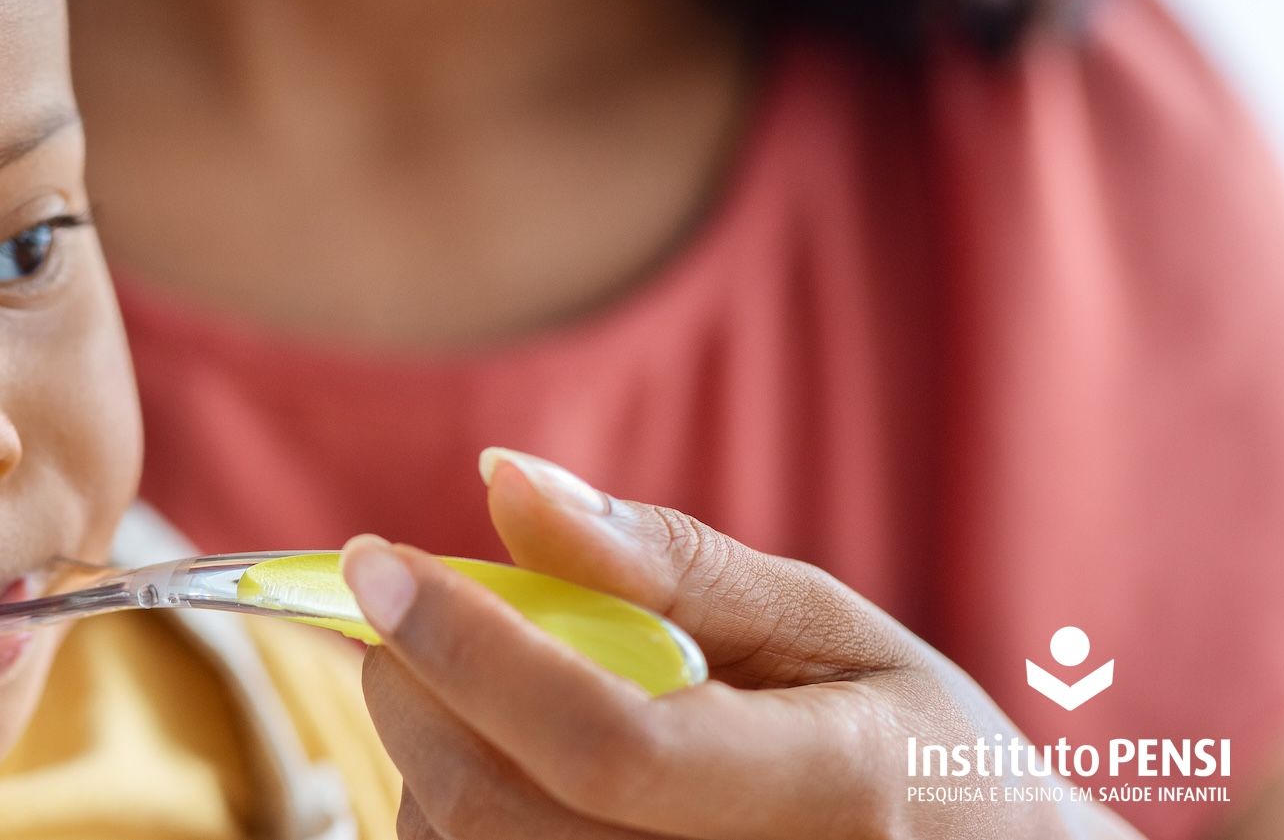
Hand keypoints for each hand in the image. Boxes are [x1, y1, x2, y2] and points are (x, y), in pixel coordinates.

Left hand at [340, 446, 1143, 839]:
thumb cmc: (906, 751)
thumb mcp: (827, 630)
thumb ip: (668, 563)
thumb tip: (504, 479)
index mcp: (835, 795)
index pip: (607, 741)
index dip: (471, 648)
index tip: (377, 558)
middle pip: (507, 813)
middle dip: (415, 690)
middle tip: (397, 611)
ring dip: (423, 759)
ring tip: (472, 691)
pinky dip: (453, 820)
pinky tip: (499, 770)